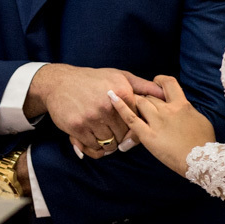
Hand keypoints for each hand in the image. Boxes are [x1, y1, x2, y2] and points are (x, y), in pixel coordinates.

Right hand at [24, 64, 163, 157]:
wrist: (59, 82)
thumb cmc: (92, 80)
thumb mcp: (119, 77)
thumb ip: (143, 86)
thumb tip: (165, 93)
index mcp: (122, 93)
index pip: (138, 122)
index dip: (135, 127)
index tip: (128, 126)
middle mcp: (108, 106)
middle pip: (124, 136)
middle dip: (121, 137)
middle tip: (113, 132)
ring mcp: (92, 117)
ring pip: (110, 144)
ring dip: (108, 143)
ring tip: (103, 134)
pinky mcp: (77, 127)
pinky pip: (94, 147)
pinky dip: (94, 147)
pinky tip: (92, 137)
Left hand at [108, 75, 215, 174]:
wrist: (200, 160)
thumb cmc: (204, 142)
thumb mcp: (200, 120)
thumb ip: (187, 110)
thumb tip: (182, 106)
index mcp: (182, 104)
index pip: (168, 84)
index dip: (159, 81)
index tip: (155, 84)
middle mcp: (168, 110)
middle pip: (150, 95)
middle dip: (144, 97)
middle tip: (140, 103)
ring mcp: (157, 122)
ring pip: (139, 102)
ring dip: (133, 102)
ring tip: (129, 104)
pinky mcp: (147, 135)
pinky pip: (130, 118)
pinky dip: (120, 107)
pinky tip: (111, 97)